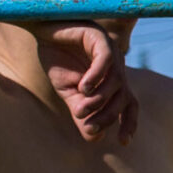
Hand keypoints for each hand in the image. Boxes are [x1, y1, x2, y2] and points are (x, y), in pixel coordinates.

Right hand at [34, 22, 137, 144]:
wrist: (42, 30)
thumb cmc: (58, 58)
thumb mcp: (68, 91)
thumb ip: (81, 111)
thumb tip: (94, 139)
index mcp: (113, 81)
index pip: (129, 105)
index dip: (129, 123)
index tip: (123, 142)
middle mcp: (117, 68)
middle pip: (124, 97)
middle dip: (109, 115)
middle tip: (90, 127)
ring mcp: (112, 52)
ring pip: (117, 81)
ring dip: (100, 98)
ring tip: (80, 108)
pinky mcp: (100, 38)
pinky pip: (106, 59)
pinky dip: (97, 75)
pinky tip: (84, 87)